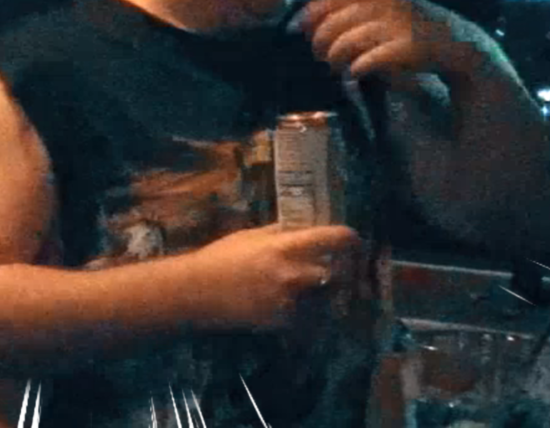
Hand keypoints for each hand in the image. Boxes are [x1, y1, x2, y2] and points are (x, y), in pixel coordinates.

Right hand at [184, 223, 360, 331]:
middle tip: (336, 267)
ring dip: (324, 293)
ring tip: (315, 289)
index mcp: (286, 247)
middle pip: (337, 273)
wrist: (196, 293)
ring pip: (325, 299)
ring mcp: (290, 302)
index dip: (349, 238)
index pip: (333, 239)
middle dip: (339, 270)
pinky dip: (308, 313)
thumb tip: (305, 227)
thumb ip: (281, 233)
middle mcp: (293, 275)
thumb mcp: (251, 236)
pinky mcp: (283, 323)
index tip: (353, 239)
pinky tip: (296, 306)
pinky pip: (308, 318)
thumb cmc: (220, 258)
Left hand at [294, 0, 488, 89]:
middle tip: (319, 54)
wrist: (463, 45)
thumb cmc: (413, 34)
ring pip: (354, 38)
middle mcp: (392, 3)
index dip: (312, 11)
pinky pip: (377, 56)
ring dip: (339, 53)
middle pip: (341, 19)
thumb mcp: (383, 19)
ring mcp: (404, 24)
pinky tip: (354, 74)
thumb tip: (306, 24)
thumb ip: (351, 18)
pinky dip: (361, 65)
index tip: (294, 27)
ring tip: (336, 66)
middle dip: (324, 37)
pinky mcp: (415, 47)